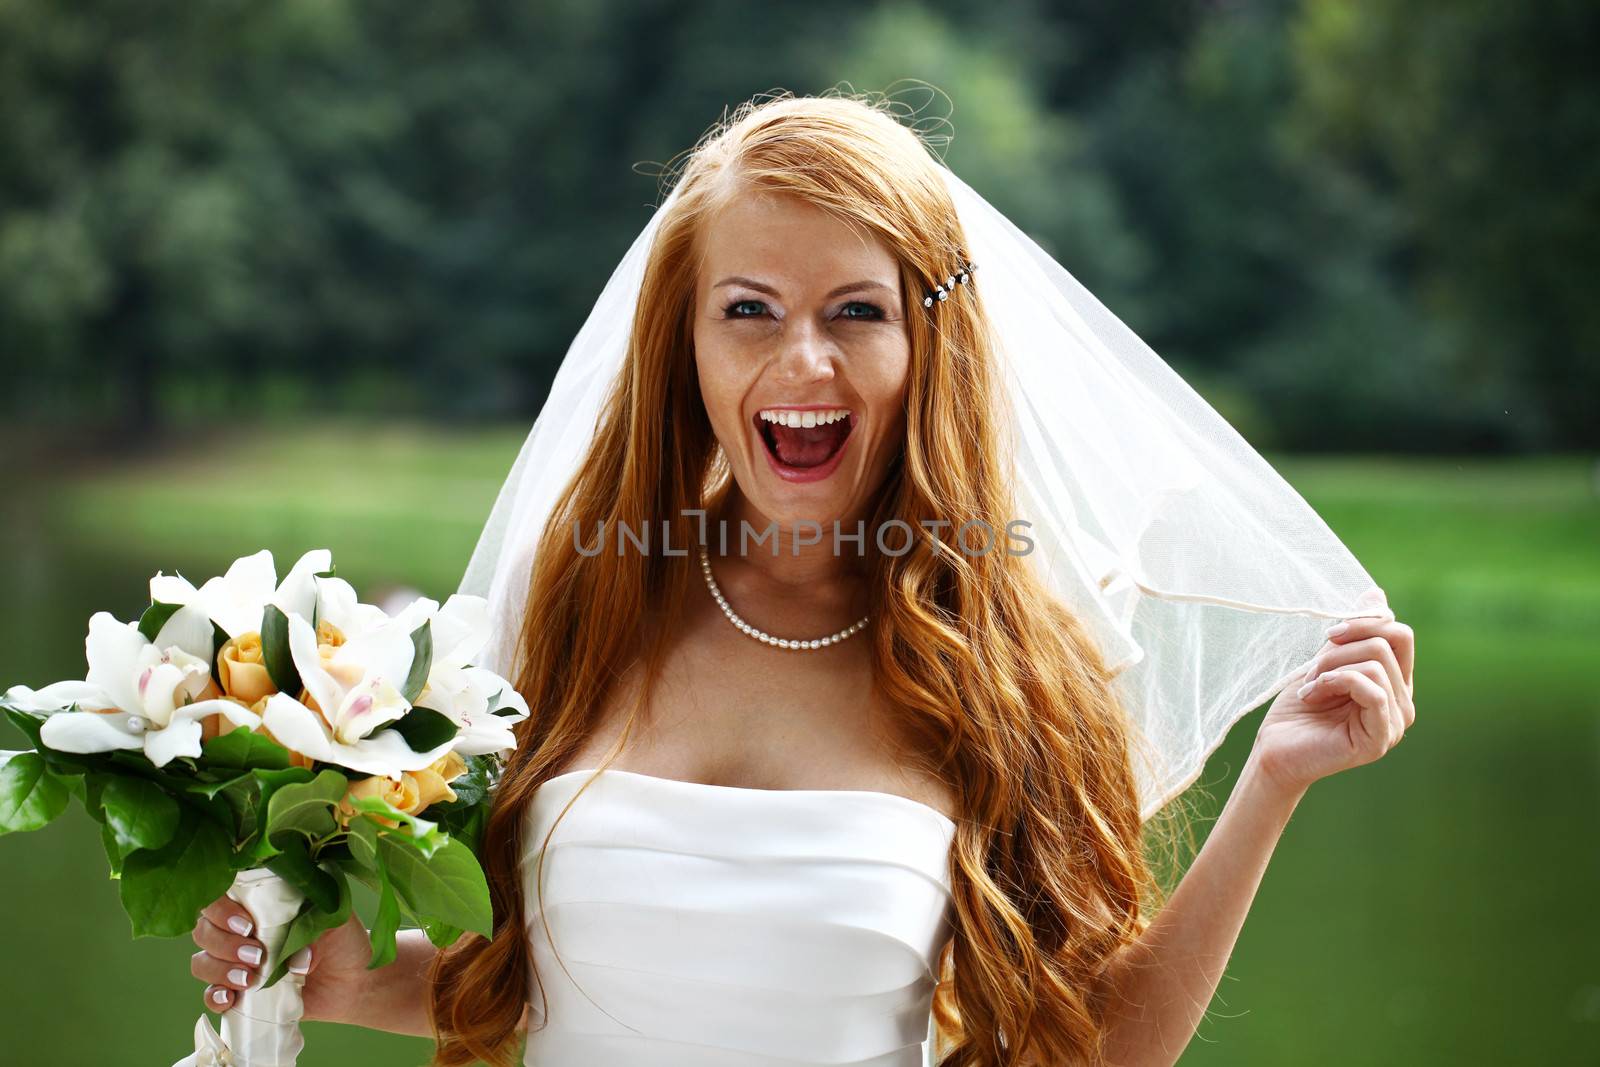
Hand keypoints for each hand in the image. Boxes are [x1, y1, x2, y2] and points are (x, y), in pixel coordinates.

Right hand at [189, 893, 373, 1022]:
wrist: (356, 982)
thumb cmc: (344, 941)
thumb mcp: (334, 918)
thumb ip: (311, 915)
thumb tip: (291, 940)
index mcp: (261, 904)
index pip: (220, 896)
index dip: (221, 909)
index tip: (248, 925)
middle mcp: (242, 931)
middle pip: (204, 930)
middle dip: (224, 943)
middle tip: (257, 955)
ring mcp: (238, 963)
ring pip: (202, 962)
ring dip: (219, 970)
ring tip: (251, 978)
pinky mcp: (242, 993)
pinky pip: (212, 995)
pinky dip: (214, 997)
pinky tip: (230, 997)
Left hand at [1252, 587, 1416, 795]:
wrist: (1276, 748)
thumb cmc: (1299, 706)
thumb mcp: (1326, 659)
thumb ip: (1354, 633)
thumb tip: (1376, 593)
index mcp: (1394, 681)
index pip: (1400, 634)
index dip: (1364, 621)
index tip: (1328, 634)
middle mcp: (1403, 701)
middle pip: (1389, 642)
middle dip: (1342, 646)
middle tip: (1312, 667)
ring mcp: (1396, 722)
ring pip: (1376, 663)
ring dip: (1330, 667)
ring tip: (1309, 687)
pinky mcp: (1381, 738)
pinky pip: (1372, 690)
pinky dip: (1336, 682)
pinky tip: (1313, 694)